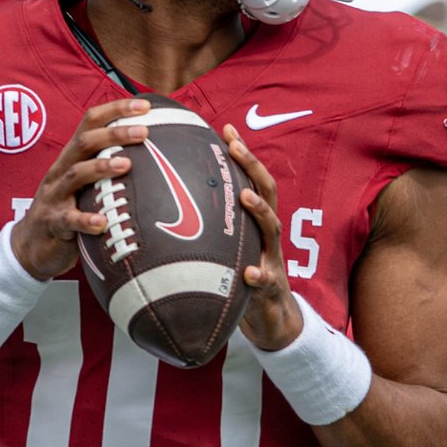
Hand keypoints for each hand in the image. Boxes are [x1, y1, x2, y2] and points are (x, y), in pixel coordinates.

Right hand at [12, 98, 149, 280]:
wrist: (31, 246)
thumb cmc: (69, 209)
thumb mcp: (86, 184)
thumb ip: (108, 168)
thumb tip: (154, 156)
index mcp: (71, 157)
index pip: (90, 123)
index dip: (116, 110)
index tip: (145, 105)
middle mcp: (61, 171)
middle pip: (84, 143)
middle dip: (114, 134)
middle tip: (144, 131)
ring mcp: (54, 196)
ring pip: (75, 175)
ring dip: (101, 167)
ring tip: (126, 164)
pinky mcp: (53, 223)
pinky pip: (68, 220)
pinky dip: (85, 220)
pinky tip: (102, 222)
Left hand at [223, 124, 303, 350]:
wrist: (272, 317)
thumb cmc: (244, 275)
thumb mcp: (230, 246)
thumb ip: (215, 226)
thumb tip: (174, 202)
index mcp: (256, 222)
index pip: (252, 180)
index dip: (243, 154)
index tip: (227, 128)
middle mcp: (267, 234)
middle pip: (267, 192)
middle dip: (252, 166)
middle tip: (235, 146)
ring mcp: (273, 258)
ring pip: (271, 229)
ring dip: (260, 211)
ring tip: (245, 197)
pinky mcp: (271, 287)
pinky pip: (265, 280)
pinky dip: (258, 274)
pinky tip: (249, 272)